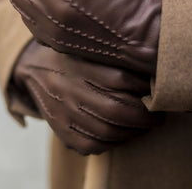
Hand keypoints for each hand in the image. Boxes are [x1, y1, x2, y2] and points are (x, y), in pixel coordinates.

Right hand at [13, 40, 160, 154]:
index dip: (144, 87)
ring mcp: (62, 112)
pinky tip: (122, 133)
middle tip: (157, 115)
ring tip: (144, 125)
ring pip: (106, 131)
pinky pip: (92, 145)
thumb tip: (149, 69)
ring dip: (133, 132)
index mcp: (76, 64)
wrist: (34, 69)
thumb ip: (112, 56)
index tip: (157, 88)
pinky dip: (114, 142)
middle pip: (115, 109)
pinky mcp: (60, 129)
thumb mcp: (87, 47)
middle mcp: (68, 88)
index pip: (120, 79)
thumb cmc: (69, 55)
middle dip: (144, 117)